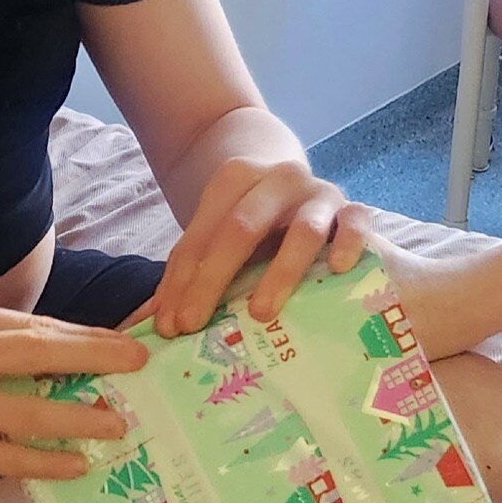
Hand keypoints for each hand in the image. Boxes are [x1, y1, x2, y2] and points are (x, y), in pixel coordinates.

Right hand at [0, 296, 144, 489]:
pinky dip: (46, 460)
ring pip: (24, 410)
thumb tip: (97, 352)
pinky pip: (7, 456)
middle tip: (137, 366)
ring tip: (116, 424)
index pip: (34, 326)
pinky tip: (77, 463)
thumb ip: (14, 347)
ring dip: (76, 417)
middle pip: (33, 352)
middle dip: (92, 357)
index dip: (87, 336)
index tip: (130, 345)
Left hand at [150, 157, 376, 337]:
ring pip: (301, 230)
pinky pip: (356, 222)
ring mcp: (318, 192)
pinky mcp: (352, 208)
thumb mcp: (217, 232)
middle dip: (212, 279)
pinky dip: (348, 243)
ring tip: (260, 311)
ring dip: (279, 273)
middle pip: (241, 229)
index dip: (179, 281)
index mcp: (234, 179)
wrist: (297, 176)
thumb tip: (145, 325)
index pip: (200, 235)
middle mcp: (276, 179)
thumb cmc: (252, 221)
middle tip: (194, 325)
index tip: (168, 325)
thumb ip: (186, 272)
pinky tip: (336, 269)